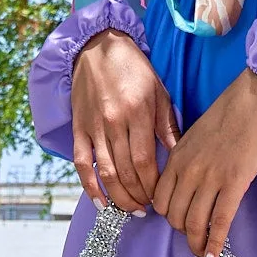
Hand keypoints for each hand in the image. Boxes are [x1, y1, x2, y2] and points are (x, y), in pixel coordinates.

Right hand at [71, 29, 179, 211]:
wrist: (97, 47)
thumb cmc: (133, 69)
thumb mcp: (159, 92)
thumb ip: (167, 125)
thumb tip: (178, 155)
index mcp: (137, 113)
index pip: (145, 162)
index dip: (153, 186)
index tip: (161, 197)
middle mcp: (114, 122)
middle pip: (126, 172)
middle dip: (139, 196)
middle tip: (148, 208)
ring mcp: (93, 127)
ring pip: (105, 173)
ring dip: (119, 197)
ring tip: (131, 209)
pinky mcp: (78, 128)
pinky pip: (82, 164)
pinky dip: (90, 187)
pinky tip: (101, 203)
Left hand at [152, 70, 256, 256]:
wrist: (254, 101)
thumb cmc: (228, 115)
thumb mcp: (194, 136)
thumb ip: (186, 160)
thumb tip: (187, 185)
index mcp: (176, 159)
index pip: (160, 200)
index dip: (167, 217)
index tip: (178, 222)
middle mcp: (188, 171)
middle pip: (174, 216)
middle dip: (183, 231)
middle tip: (194, 236)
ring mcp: (210, 179)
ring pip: (194, 223)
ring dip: (196, 244)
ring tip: (202, 253)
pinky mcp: (233, 184)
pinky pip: (219, 223)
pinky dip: (214, 244)